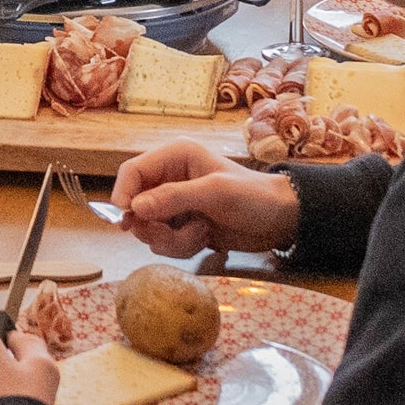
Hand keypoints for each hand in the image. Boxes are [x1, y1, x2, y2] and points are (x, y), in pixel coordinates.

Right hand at [107, 139, 300, 262]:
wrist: (281, 221)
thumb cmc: (253, 197)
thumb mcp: (215, 192)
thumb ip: (173, 198)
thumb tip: (134, 209)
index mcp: (175, 157)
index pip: (132, 172)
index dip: (123, 195)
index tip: (127, 221)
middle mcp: (170, 179)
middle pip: (135, 205)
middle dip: (152, 225)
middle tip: (168, 234)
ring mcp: (175, 205)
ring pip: (149, 228)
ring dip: (171, 239)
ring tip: (199, 234)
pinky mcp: (183, 226)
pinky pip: (165, 242)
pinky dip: (182, 246)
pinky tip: (205, 238)